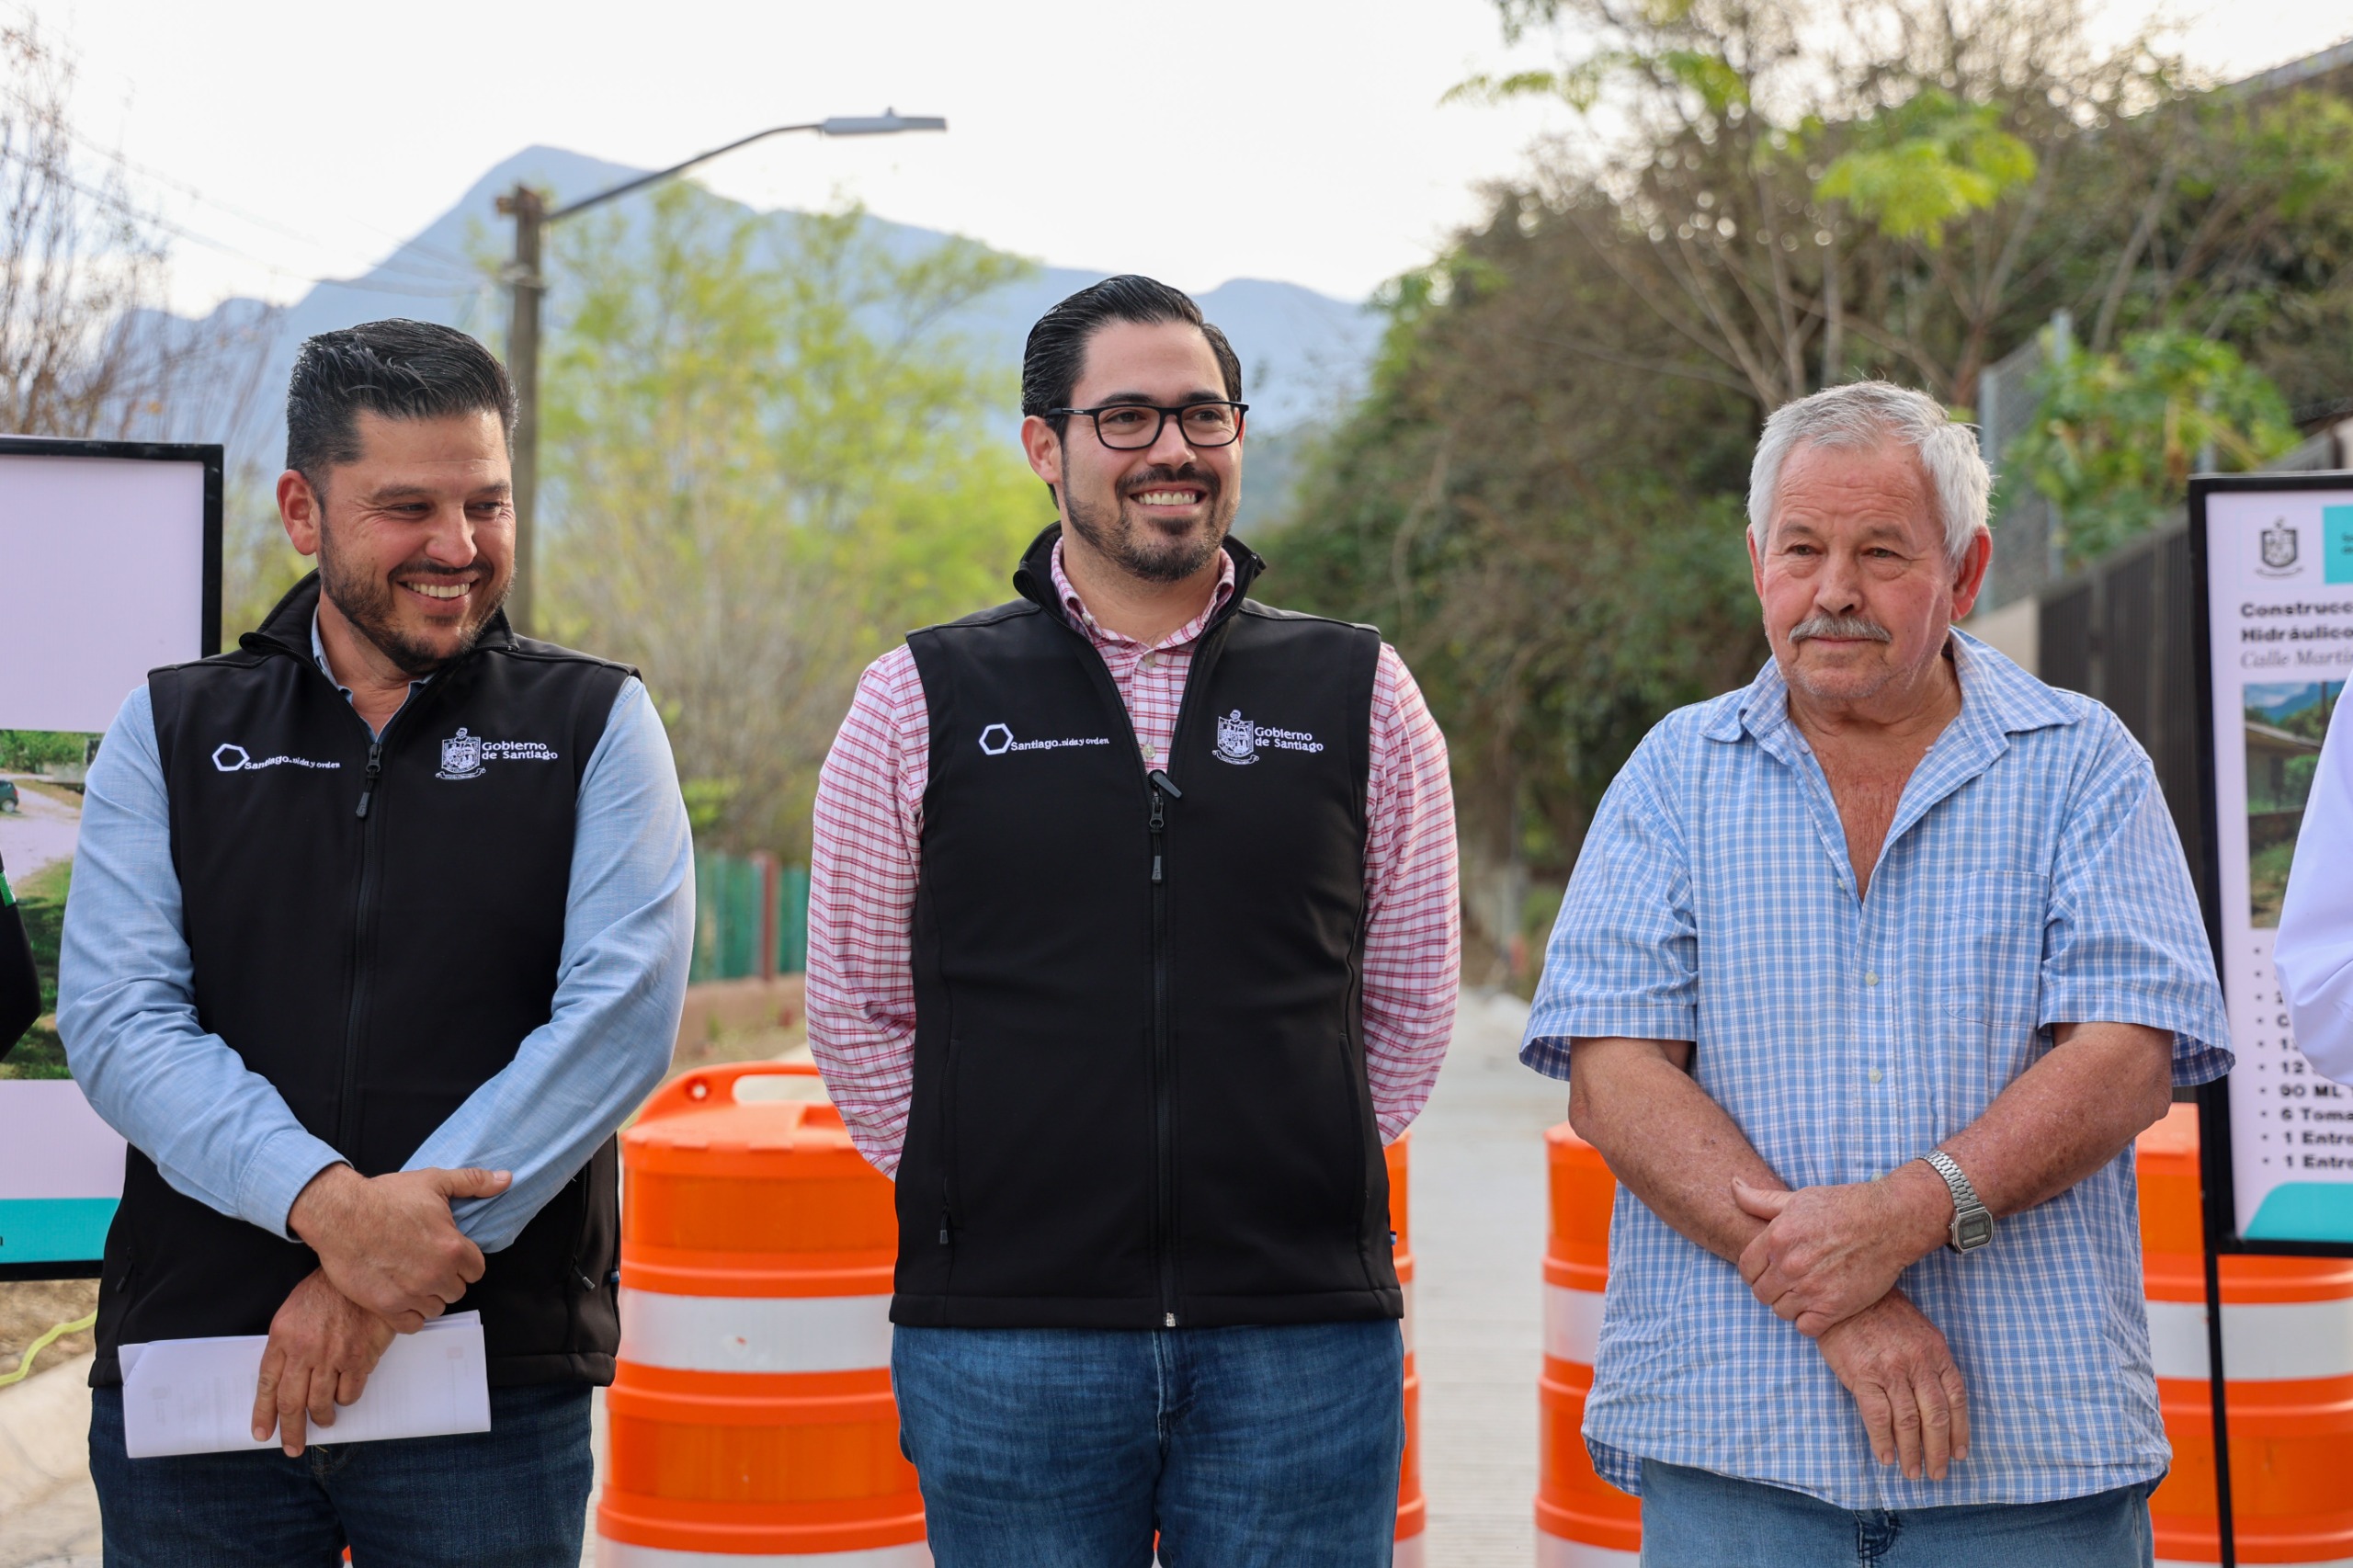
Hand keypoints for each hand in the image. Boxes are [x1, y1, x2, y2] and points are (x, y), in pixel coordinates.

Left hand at [250, 1270, 395, 1456]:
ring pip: (321, 1403)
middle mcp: (304, 1350)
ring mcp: (332, 1355)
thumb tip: (283, 1378)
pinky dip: (346, 1399)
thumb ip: (286, 1344)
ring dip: (321, 1417)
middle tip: (292, 1447)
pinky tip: (345, 1396)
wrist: (364, 1269)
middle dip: (291, 1430)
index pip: (267, 1385)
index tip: (262, 1434)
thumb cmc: (328, 1289)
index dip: (263, 1414)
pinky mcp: (360, 1357)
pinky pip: (350, 1392)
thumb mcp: (293, 1311)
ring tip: (323, 1421)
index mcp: (282, 1337)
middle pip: (291, 1402)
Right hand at [287, 1163, 510, 1329]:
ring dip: (428, 1296)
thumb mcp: (434, 1181)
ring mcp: (411, 1293)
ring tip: (412, 1277)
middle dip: (446, 1277)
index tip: (448, 1252)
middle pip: (457, 1290)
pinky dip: (410, 1315)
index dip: (463, 1260)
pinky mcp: (386, 1307)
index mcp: (453, 1249)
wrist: (340, 1214)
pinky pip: (412, 1325)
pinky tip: (402, 1297)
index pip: (477, 1270)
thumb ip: (474, 1182)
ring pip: (436, 1307)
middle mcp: (436, 1275)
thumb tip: (506, 1179)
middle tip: (427, 1262)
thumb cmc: (385, 1197)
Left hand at [1734, 1165, 1949, 1336]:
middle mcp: (1789, 1265)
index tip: (1769, 1270)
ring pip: (1781, 1312)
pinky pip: (1806, 1328)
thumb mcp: (1798, 1198)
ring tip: (1807, 1292)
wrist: (1889, 1222)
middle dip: (1771, 1289)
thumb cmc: (1843, 1206)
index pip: (1746, 1269)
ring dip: (1791, 1305)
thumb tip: (1733, 1186)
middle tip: (1790, 1282)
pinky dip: (1810, 1321)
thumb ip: (1760, 1200)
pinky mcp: (1833, 1307)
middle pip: (1761, 1293)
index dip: (1755, 1272)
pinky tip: (1821, 1306)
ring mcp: (1811, 1288)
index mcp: (1776, 1238)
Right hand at [1815, 1290, 1969, 1480]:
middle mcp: (1918, 1363)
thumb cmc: (1880, 1312)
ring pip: (1909, 1422)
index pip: (1956, 1398)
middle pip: (1936, 1416)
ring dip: (1912, 1453)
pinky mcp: (1863, 1376)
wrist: (1843, 1296)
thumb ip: (1929, 1362)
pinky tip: (1886, 1457)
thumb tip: (1935, 1401)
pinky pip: (1878, 1417)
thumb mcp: (1917, 1330)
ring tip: (1911, 1472)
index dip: (1960, 1431)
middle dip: (1938, 1450)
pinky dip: (1883, 1441)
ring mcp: (1891, 1370)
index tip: (1959, 1454)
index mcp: (1936, 1351)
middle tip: (1937, 1473)